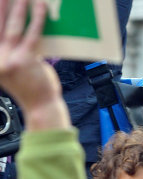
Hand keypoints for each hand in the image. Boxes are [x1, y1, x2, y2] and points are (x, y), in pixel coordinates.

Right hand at [0, 0, 69, 129]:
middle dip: (0, 5)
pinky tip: (40, 6)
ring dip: (18, 7)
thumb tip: (15, 28)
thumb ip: (8, 53)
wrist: (41, 106)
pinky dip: (37, 18)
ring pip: (13, 27)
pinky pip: (32, 34)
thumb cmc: (29, 89)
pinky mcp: (26, 60)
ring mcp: (10, 60)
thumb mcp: (11, 71)